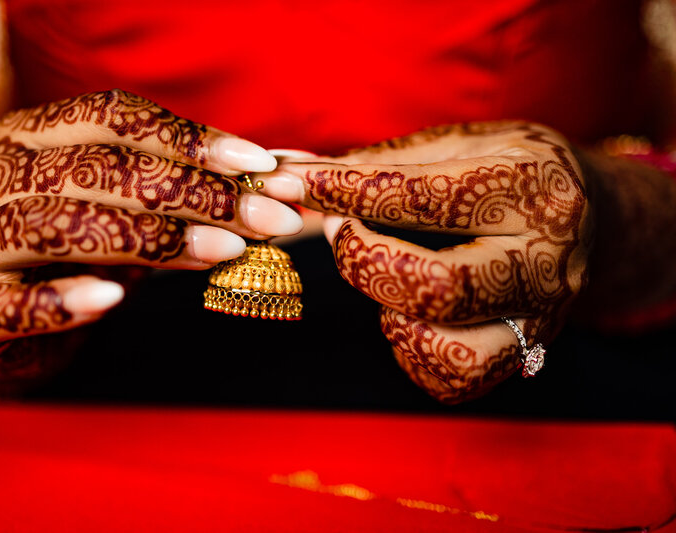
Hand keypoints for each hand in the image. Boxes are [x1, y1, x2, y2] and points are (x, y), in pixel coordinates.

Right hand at [0, 89, 302, 378]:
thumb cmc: (75, 250)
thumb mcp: (125, 210)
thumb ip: (183, 193)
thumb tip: (272, 183)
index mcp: (35, 134)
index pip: (116, 119)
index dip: (191, 139)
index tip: (262, 164)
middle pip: (101, 171)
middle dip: (196, 194)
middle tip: (268, 219)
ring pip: (61, 227)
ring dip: (150, 240)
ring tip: (223, 252)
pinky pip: (13, 302)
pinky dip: (64, 300)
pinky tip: (112, 301)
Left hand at [256, 122, 589, 402]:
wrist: (593, 214)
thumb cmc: (511, 170)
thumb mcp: (459, 144)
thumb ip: (381, 161)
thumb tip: (295, 169)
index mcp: (528, 186)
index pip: (419, 196)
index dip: (344, 191)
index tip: (296, 182)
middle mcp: (544, 256)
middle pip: (436, 286)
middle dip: (365, 262)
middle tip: (343, 233)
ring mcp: (541, 313)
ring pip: (451, 347)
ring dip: (392, 314)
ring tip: (385, 279)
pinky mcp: (528, 350)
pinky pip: (455, 378)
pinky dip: (412, 350)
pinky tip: (405, 314)